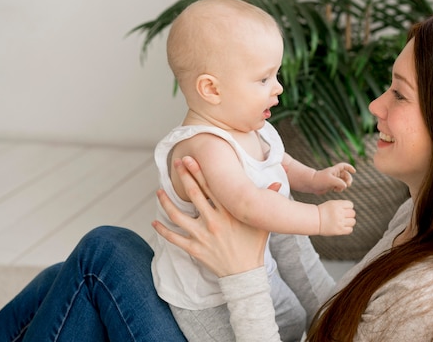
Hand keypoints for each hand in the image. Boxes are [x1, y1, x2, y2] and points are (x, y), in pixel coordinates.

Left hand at [152, 156, 269, 276]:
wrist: (245, 274)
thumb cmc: (253, 246)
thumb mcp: (262, 224)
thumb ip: (267, 202)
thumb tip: (278, 185)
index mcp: (229, 213)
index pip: (211, 187)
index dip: (199, 171)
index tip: (190, 159)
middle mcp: (213, 221)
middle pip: (193, 194)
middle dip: (184, 176)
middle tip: (176, 163)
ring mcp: (202, 235)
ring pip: (178, 215)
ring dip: (166, 202)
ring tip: (159, 191)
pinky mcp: (194, 249)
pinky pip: (174, 238)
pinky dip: (162, 230)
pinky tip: (154, 222)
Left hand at [312, 162, 355, 193]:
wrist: (311, 184)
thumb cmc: (319, 180)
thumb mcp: (330, 180)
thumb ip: (339, 182)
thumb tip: (345, 186)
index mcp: (335, 170)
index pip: (344, 166)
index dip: (350, 167)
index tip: (354, 171)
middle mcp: (335, 174)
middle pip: (346, 175)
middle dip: (348, 180)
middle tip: (348, 185)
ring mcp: (334, 180)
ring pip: (343, 182)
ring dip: (344, 186)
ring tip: (339, 188)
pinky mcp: (332, 185)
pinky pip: (339, 187)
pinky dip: (339, 189)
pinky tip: (335, 190)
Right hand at [317, 200, 355, 235]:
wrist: (315, 221)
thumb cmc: (323, 212)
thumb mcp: (332, 204)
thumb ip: (342, 205)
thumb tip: (352, 209)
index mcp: (337, 205)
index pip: (350, 205)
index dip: (348, 207)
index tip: (344, 209)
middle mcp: (339, 213)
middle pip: (353, 213)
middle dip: (349, 214)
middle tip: (344, 216)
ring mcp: (340, 222)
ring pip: (353, 221)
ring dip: (349, 222)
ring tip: (343, 222)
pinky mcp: (339, 230)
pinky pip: (350, 230)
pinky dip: (348, 229)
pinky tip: (342, 227)